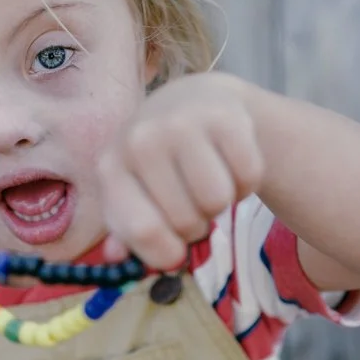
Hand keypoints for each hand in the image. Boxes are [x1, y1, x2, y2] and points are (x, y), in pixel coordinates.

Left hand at [98, 73, 264, 270]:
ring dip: (221, 205)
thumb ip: (125, 232)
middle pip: (186, 222)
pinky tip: (230, 167)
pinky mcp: (224, 115)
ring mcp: (182, 123)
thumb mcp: (131, 194)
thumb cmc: (156, 164)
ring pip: (218, 200)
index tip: (176, 252)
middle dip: (196, 226)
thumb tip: (118, 257)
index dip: (167, 253)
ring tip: (209, 185)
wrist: (189, 102)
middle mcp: (140, 140)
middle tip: (192, 204)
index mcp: (111, 168)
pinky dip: (246, 183)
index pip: (143, 230)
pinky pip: (249, 175)